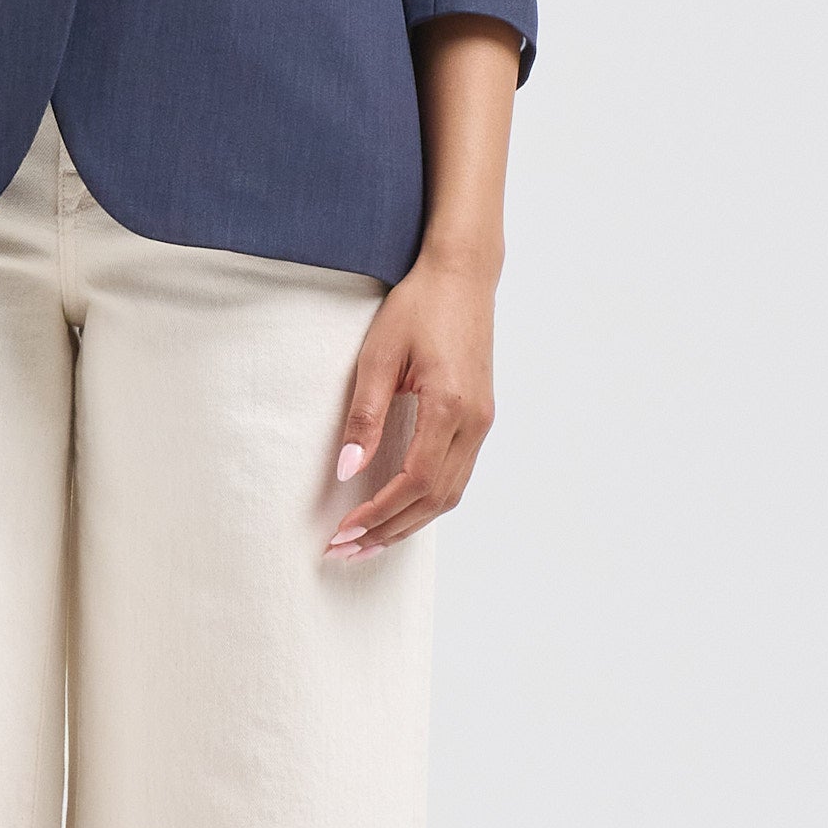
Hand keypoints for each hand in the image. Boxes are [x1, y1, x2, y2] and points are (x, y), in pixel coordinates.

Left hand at [325, 254, 495, 555]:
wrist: (461, 276)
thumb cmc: (418, 307)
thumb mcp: (378, 356)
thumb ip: (364, 417)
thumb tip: (346, 472)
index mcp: (450, 406)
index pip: (414, 482)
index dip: (379, 513)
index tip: (344, 531)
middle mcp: (474, 422)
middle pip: (435, 500)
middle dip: (390, 530)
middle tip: (347, 550)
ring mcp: (482, 422)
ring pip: (450, 494)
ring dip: (409, 522)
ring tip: (369, 541)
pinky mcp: (480, 418)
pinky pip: (456, 475)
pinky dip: (426, 501)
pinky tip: (399, 509)